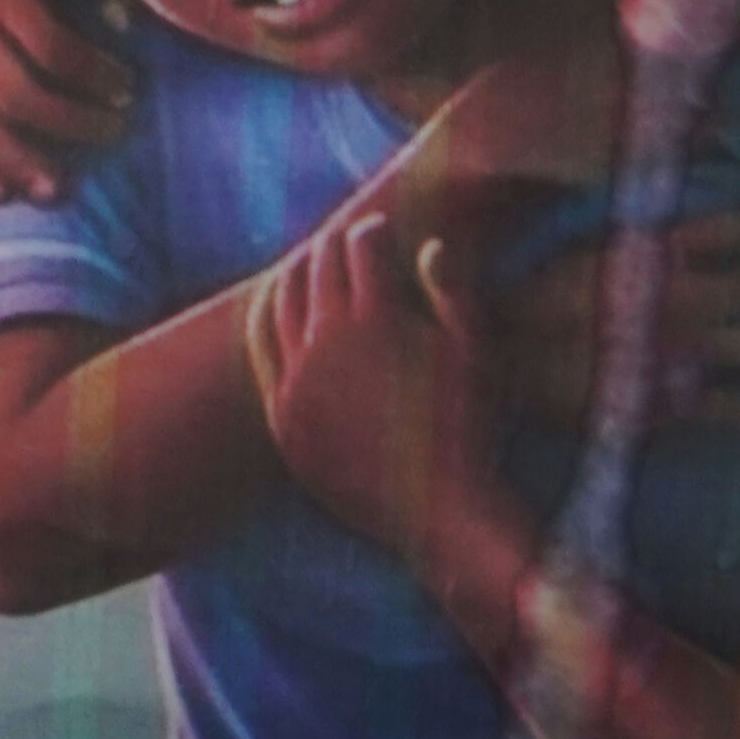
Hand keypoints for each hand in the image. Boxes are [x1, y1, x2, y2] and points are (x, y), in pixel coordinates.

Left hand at [245, 199, 522, 580]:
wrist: (436, 509)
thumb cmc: (469, 427)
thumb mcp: (476, 354)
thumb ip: (454, 292)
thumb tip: (430, 244)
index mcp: (377, 321)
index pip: (361, 248)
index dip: (373, 231)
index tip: (380, 229)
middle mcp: (328, 345)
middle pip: (319, 269)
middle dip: (334, 248)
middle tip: (346, 242)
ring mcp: (297, 380)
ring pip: (284, 303)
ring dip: (300, 277)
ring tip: (315, 266)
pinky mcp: (281, 413)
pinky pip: (263, 346)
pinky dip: (271, 317)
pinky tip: (282, 308)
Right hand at [489, 204, 739, 436]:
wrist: (477, 362)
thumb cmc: (511, 288)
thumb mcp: (558, 228)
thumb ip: (612, 189)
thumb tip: (680, 146)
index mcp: (645, 251)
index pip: (734, 226)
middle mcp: (669, 300)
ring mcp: (669, 355)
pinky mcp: (658, 407)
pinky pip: (729, 408)